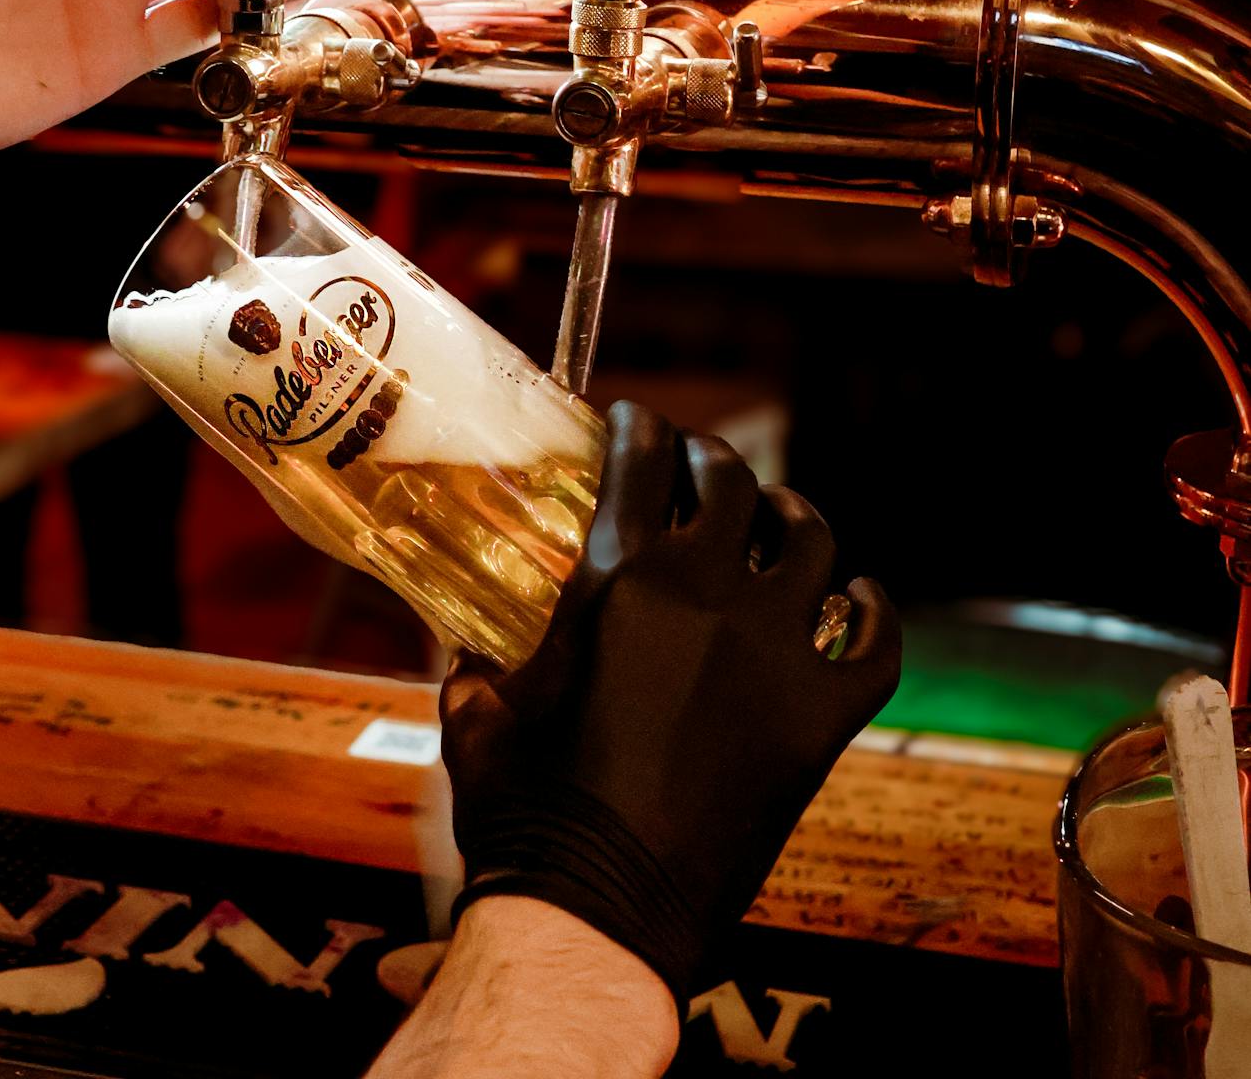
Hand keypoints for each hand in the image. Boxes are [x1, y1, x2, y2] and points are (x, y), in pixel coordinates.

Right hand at [441, 400, 900, 1012]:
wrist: (595, 918)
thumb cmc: (523, 819)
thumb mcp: (476, 714)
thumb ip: (475, 661)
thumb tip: (464, 645)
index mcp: (618, 578)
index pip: (641, 455)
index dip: (637, 424)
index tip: (633, 421)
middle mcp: (704, 596)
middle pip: (730, 481)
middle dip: (710, 461)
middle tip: (698, 470)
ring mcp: (774, 654)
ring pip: (812, 540)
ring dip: (792, 518)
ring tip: (777, 519)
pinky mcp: (820, 718)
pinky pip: (874, 642)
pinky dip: (871, 612)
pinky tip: (857, 601)